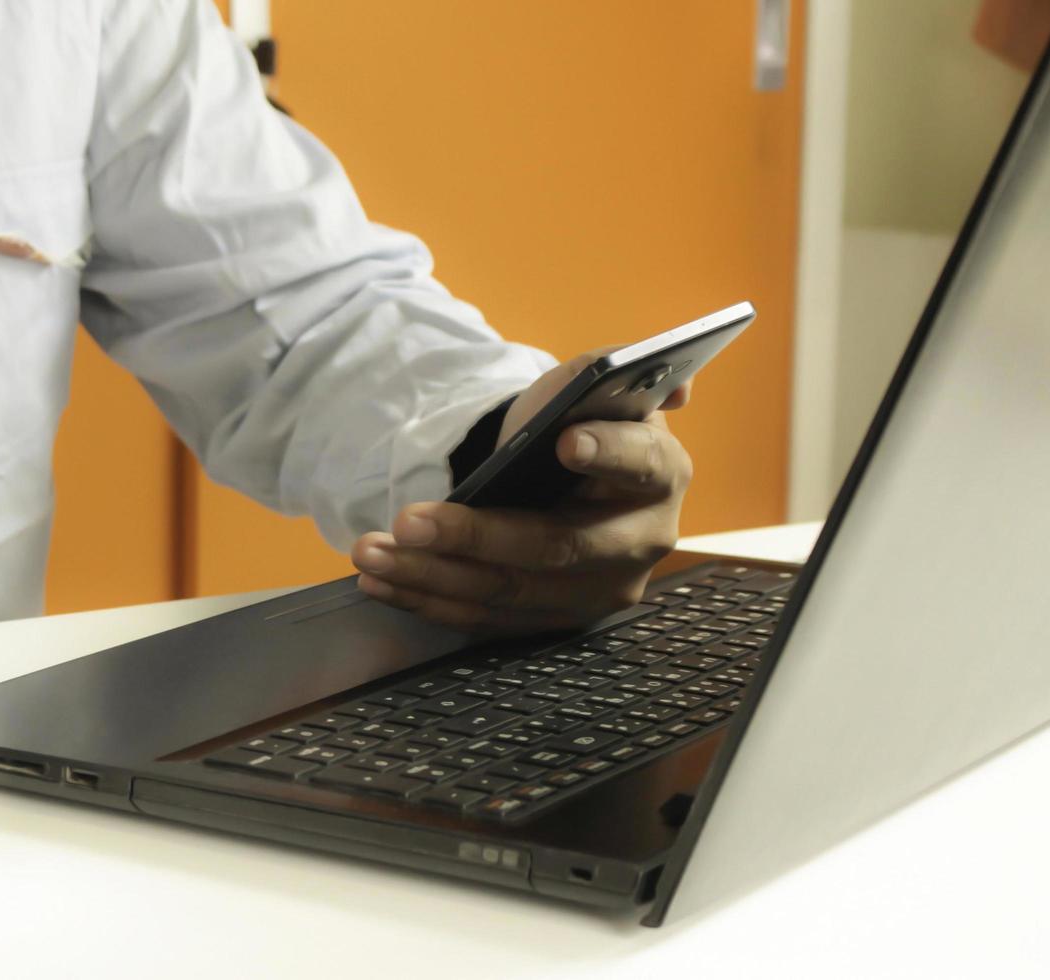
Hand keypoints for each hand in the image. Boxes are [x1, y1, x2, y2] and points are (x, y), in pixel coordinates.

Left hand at [351, 351, 692, 632]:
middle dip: (475, 537)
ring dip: (430, 576)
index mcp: (661, 473)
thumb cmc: (575, 420)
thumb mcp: (589, 385)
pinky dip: (427, 601)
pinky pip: (485, 619)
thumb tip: (676, 386)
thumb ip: (613, 374)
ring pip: (509, 592)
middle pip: (556, 547)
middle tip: (410, 521)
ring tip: (373, 551)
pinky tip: (381, 581)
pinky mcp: (554, 619)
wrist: (561, 473)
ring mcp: (598, 590)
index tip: (565, 441)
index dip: (607, 453)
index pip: (640, 465)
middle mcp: (640, 541)